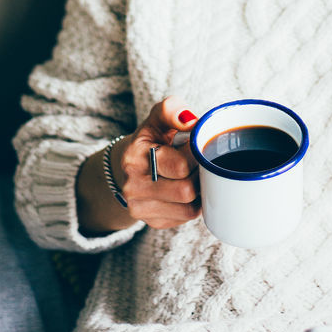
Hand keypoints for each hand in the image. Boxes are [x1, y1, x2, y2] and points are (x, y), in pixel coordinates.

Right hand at [111, 96, 201, 229]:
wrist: (131, 166)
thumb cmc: (152, 139)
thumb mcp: (157, 118)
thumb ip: (171, 110)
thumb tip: (190, 120)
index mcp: (135, 157)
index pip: (181, 165)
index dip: (197, 154)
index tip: (197, 146)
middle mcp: (133, 186)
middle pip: (186, 190)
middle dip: (199, 174)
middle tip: (200, 162)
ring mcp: (141, 208)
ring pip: (189, 208)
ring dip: (200, 191)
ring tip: (195, 174)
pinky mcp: (153, 222)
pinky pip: (186, 217)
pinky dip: (194, 204)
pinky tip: (189, 188)